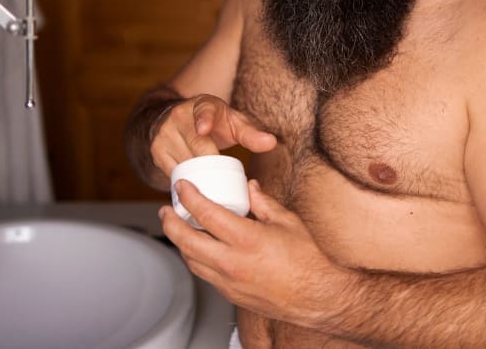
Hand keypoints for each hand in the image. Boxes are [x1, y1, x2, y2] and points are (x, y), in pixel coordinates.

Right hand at [150, 94, 276, 177]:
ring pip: (185, 164)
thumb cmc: (213, 121)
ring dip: (199, 178)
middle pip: (197, 147)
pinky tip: (195, 191)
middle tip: (227, 182)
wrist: (178, 117)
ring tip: (214, 188)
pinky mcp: (156, 151)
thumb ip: (251, 133)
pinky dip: (185, 183)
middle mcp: (179, 116)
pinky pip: (172, 173)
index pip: (203, 111)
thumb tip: (270, 143)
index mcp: (202, 105)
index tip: (203, 128)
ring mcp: (164, 134)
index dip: (204, 119)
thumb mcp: (233, 122)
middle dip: (212, 166)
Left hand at [159, 178, 341, 327]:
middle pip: (187, 241)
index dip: (189, 197)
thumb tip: (249, 186)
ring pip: (192, 261)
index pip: (206, 214)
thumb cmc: (308, 260)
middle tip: (166, 209)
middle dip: (171, 223)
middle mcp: (233, 263)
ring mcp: (230, 282)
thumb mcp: (287, 221)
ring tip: (177, 227)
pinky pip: (204, 274)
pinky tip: (198, 248)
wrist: (319, 297)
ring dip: (179, 242)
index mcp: (247, 239)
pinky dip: (195, 258)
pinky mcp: (232, 295)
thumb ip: (263, 202)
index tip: (183, 187)